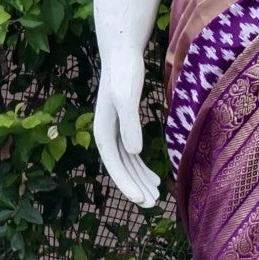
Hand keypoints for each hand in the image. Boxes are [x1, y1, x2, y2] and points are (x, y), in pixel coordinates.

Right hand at [94, 50, 160, 208]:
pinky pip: (131, 153)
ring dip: (139, 179)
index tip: (140, 199)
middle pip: (120, 168)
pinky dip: (141, 166)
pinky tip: (153, 176)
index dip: (126, 183)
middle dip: (135, 187)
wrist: (122, 53)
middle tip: (152, 205)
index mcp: (103, 131)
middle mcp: (106, 134)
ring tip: (155, 195)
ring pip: (127, 163)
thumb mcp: (127, 98)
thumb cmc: (124, 73)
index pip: (114, 164)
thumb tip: (134, 152)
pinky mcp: (125, 125)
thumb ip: (130, 124)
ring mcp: (115, 130)